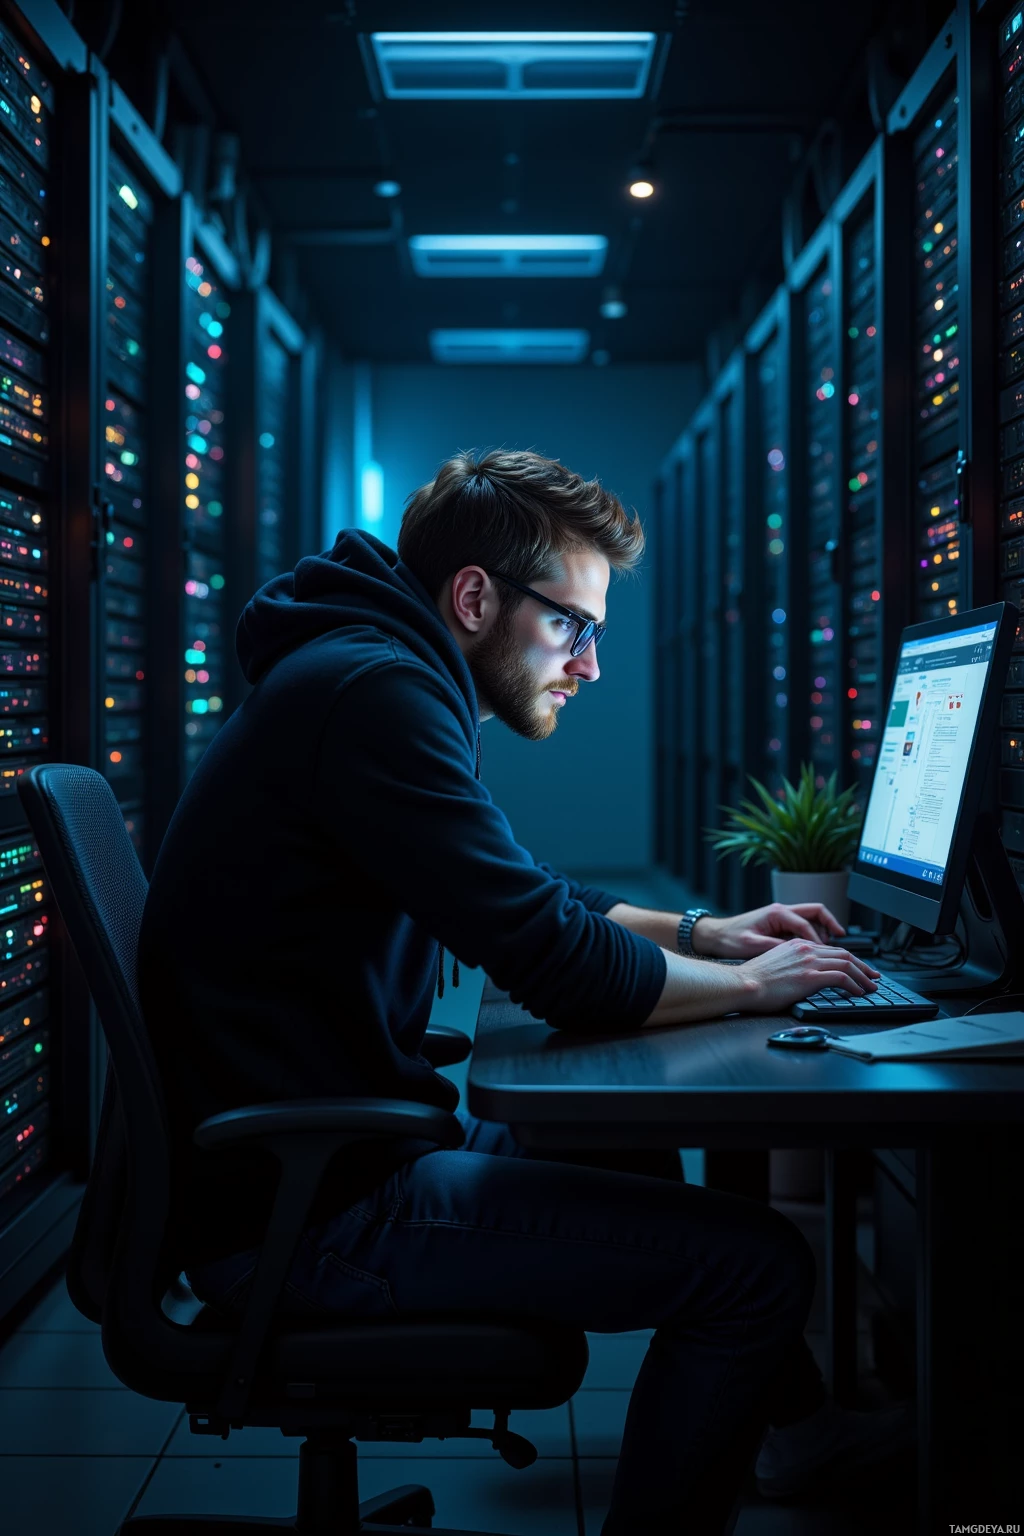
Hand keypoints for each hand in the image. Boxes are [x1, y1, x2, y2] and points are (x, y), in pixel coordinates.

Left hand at [693, 902, 845, 958]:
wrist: (713, 935)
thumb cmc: (729, 939)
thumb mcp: (752, 945)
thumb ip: (775, 948)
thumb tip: (798, 953)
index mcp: (776, 913)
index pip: (806, 924)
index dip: (818, 940)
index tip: (826, 955)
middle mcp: (781, 911)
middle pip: (816, 911)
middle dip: (831, 924)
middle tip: (842, 938)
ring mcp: (781, 917)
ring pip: (811, 918)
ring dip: (823, 930)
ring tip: (831, 947)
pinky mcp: (779, 925)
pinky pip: (803, 927)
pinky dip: (813, 935)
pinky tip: (815, 950)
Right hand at [737, 939, 879, 1013]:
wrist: (743, 984)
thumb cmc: (754, 980)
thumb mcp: (776, 964)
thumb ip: (794, 965)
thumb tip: (805, 977)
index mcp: (797, 945)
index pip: (831, 950)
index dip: (849, 959)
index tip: (858, 968)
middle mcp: (805, 949)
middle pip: (844, 954)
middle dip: (862, 966)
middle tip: (873, 976)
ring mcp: (809, 961)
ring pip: (847, 964)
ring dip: (863, 977)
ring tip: (871, 987)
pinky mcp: (810, 976)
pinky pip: (841, 977)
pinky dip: (854, 985)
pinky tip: (858, 992)